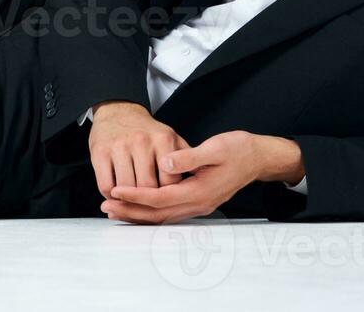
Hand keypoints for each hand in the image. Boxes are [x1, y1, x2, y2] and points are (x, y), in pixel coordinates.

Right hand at [87, 101, 190, 198]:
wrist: (118, 110)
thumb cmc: (146, 131)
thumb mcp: (171, 138)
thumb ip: (186, 158)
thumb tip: (202, 178)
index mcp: (163, 139)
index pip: (170, 181)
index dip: (168, 195)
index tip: (167, 199)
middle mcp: (142, 141)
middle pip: (147, 188)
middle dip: (147, 200)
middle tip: (148, 203)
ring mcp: (119, 146)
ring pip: (126, 189)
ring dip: (128, 200)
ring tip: (132, 199)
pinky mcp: (100, 152)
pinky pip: (106, 185)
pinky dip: (111, 195)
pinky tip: (117, 192)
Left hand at [100, 131, 303, 224]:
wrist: (258, 157)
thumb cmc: (238, 149)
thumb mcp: (215, 148)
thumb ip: (189, 157)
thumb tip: (165, 162)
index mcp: (200, 191)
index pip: (160, 198)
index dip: (135, 195)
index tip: (114, 189)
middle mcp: (198, 203)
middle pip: (157, 213)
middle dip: (130, 210)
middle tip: (105, 205)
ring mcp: (198, 205)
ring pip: (162, 215)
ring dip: (137, 213)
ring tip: (114, 207)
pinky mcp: (197, 200)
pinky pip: (169, 211)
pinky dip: (150, 210)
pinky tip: (137, 204)